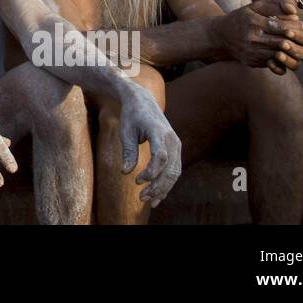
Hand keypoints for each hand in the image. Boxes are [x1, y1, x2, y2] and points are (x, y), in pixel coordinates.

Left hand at [115, 85, 181, 206]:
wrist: (143, 101)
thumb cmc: (132, 116)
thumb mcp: (126, 131)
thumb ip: (128, 152)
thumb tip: (125, 173)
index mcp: (158, 131)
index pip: (160, 156)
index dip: (151, 172)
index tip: (136, 181)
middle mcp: (172, 139)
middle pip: (170, 168)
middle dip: (157, 186)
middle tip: (142, 198)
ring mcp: (176, 145)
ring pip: (174, 172)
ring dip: (163, 188)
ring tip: (149, 201)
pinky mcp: (175, 150)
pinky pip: (174, 170)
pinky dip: (167, 183)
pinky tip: (157, 195)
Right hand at [217, 0, 302, 72]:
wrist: (221, 36)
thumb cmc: (242, 18)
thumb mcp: (255, 6)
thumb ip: (275, 5)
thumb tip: (294, 13)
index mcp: (254, 22)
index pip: (282, 27)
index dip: (295, 27)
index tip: (299, 24)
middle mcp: (252, 39)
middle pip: (283, 43)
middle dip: (296, 40)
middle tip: (302, 36)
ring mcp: (252, 52)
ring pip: (281, 56)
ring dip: (292, 52)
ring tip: (295, 45)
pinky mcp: (253, 62)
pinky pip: (274, 65)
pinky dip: (284, 61)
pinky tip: (286, 54)